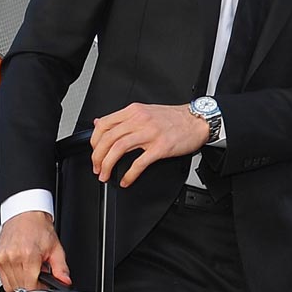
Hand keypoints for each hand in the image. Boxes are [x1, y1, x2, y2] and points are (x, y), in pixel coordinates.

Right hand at [0, 211, 68, 291]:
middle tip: (38, 274)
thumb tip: (65, 281)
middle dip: (31, 285)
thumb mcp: (56, 248)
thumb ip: (61, 268)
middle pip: (20, 288)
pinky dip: (12, 277)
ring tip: (29, 270)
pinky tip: (20, 267)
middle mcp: (12, 258)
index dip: (39, 289)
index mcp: (28, 256)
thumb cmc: (38, 228)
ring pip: (10, 286)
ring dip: (21, 282)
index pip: (30, 287)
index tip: (44, 284)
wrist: (25, 213)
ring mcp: (2, 259)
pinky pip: (3, 279)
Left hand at [90, 102, 208, 186]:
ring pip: (119, 148)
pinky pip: (139, 163)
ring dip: (108, 165)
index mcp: (133, 111)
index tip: (94, 152)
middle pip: (108, 138)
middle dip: (97, 156)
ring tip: (105, 175)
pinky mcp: (161, 147)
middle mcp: (139, 120)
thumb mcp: (144, 111)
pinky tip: (126, 180)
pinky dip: (129, 174)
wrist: (197, 121)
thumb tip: (100, 123)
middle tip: (97, 168)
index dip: (94, 141)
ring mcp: (150, 133)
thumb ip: (123, 118)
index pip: (104, 124)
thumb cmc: (173, 118)